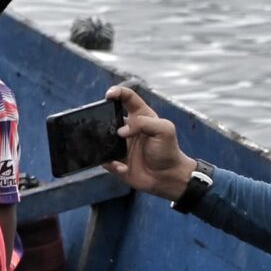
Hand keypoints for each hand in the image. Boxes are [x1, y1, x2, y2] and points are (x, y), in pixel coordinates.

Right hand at [106, 85, 191, 199]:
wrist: (167, 178)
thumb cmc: (169, 151)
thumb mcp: (165, 130)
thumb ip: (144, 123)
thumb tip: (121, 131)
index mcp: (141, 117)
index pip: (128, 98)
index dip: (118, 92)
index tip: (108, 95)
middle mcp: (128, 129)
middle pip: (108, 116)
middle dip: (102, 118)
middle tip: (102, 125)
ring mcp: (120, 145)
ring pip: (101, 138)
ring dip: (102, 143)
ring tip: (113, 150)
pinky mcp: (115, 160)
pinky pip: (104, 159)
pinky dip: (111, 163)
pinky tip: (124, 167)